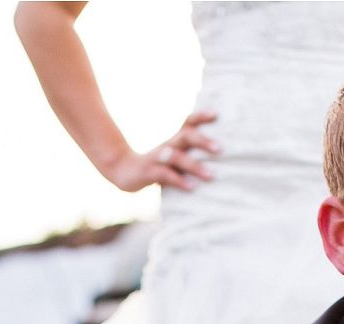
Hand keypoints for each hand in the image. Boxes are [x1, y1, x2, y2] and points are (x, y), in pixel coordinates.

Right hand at [103, 110, 219, 191]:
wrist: (122, 170)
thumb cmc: (155, 165)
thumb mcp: (172, 156)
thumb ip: (190, 154)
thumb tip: (218, 158)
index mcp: (174, 140)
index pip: (188, 123)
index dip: (201, 117)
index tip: (216, 114)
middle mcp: (167, 145)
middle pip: (186, 136)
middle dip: (203, 141)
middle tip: (221, 149)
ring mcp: (157, 158)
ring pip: (176, 157)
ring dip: (194, 166)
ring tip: (211, 175)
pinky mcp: (148, 172)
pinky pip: (165, 175)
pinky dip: (179, 181)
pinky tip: (192, 187)